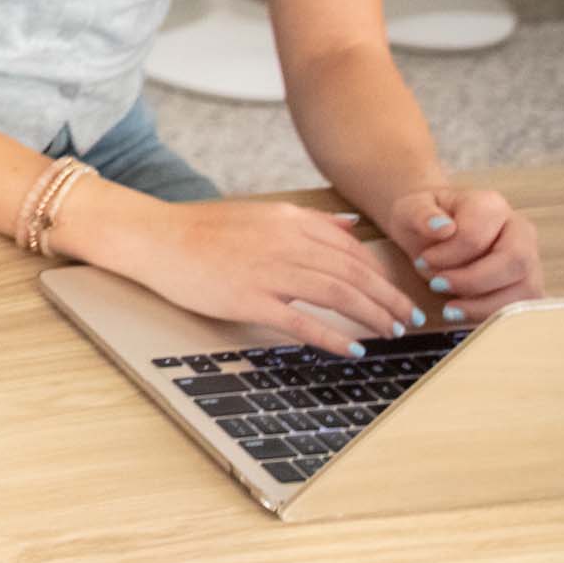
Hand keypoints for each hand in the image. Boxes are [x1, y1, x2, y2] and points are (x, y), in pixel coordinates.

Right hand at [91, 191, 426, 355]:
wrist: (154, 237)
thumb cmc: (202, 229)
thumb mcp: (261, 213)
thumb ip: (308, 221)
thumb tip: (350, 226)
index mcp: (290, 221)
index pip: (352, 251)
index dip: (382, 275)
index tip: (396, 295)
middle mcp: (286, 243)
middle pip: (354, 274)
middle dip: (388, 299)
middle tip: (408, 320)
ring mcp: (268, 271)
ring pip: (338, 295)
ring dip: (372, 317)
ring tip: (390, 333)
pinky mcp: (249, 299)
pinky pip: (302, 321)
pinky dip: (333, 337)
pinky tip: (353, 350)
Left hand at [385, 186, 543, 325]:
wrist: (434, 227)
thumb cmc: (424, 218)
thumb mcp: (409, 209)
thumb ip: (421, 215)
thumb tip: (442, 228)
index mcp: (490, 205)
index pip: (477, 236)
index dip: (448, 255)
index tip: (423, 261)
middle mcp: (519, 229)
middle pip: (513, 262)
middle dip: (471, 281)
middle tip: (437, 285)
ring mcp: (530, 257)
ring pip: (524, 288)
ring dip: (483, 304)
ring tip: (450, 306)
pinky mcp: (528, 283)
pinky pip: (522, 306)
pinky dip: (493, 314)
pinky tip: (465, 312)